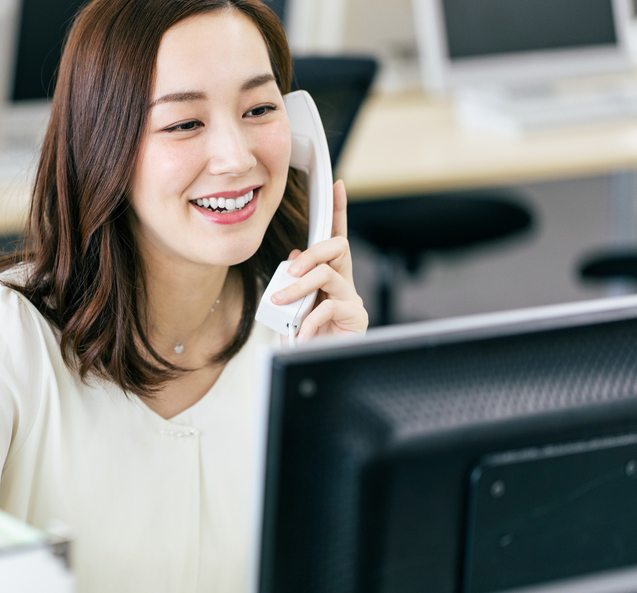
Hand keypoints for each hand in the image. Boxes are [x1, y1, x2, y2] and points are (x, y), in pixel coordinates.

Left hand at [269, 179, 368, 342]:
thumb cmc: (305, 333)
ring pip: (327, 276)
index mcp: (329, 273)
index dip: (337, 210)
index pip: (334, 235)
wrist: (317, 362)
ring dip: (300, 287)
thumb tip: (294, 257)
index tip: (337, 185)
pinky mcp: (354, 317)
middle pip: (337, 247)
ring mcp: (350, 299)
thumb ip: (294, 281)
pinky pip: (327, 308)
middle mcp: (343, 281)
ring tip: (282, 303)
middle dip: (312, 253)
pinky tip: (300, 333)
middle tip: (290, 270)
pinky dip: (308, 321)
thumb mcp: (292, 305)